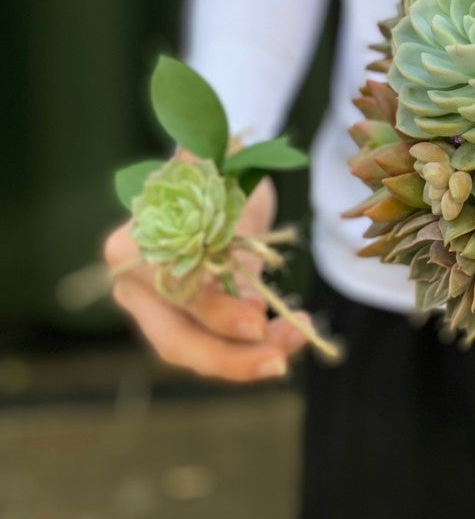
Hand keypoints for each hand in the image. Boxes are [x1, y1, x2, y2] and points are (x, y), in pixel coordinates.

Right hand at [103, 148, 309, 380]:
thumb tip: (199, 158)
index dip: (211, 312)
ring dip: (250, 357)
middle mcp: (139, 288)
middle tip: (277, 360)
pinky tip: (296, 333)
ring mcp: (166, 311)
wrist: (229, 184)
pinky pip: (224, 346)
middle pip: (176, 340)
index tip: (258, 315)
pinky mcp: (200, 323)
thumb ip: (201, 164)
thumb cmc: (215, 169)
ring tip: (299, 339)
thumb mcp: (212, 163)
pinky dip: (261, 346)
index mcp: (131, 249)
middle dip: (227, 358)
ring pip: (200, 352)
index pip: (170, 293)